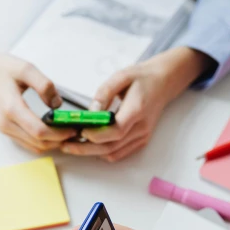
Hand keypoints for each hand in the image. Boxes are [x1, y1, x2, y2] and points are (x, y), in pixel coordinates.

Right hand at [0, 42, 75, 152]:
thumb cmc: (1, 69)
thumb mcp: (26, 68)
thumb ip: (44, 85)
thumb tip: (57, 104)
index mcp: (12, 109)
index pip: (39, 131)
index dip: (59, 134)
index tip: (73, 127)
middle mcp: (7, 124)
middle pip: (39, 143)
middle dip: (60, 140)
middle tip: (76, 131)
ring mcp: (6, 129)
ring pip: (34, 146)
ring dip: (52, 144)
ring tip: (68, 132)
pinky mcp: (7, 130)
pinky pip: (28, 143)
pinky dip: (43, 142)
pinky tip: (54, 133)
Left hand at [61, 47, 214, 161]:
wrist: (164, 82)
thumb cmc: (142, 77)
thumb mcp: (121, 76)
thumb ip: (104, 93)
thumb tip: (91, 110)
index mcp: (138, 109)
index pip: (116, 130)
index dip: (96, 134)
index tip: (79, 131)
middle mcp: (142, 127)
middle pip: (112, 146)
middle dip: (86, 148)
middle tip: (66, 146)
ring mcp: (142, 136)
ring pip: (114, 153)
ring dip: (91, 152)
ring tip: (72, 146)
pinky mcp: (141, 141)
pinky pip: (119, 153)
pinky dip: (102, 153)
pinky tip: (89, 145)